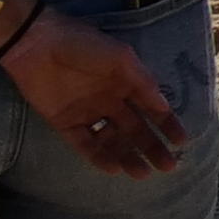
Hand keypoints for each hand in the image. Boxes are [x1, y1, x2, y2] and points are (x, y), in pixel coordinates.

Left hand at [3, 16, 187, 175]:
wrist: (36, 44)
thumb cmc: (83, 45)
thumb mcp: (121, 57)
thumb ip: (142, 82)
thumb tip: (163, 106)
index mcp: (126, 83)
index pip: (152, 109)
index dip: (168, 125)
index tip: (182, 142)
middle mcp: (110, 101)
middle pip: (135, 129)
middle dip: (152, 147)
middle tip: (167, 166)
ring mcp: (88, 113)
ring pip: (112, 141)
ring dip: (127, 156)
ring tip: (141, 173)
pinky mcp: (64, 123)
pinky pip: (85, 144)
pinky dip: (98, 156)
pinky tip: (113, 167)